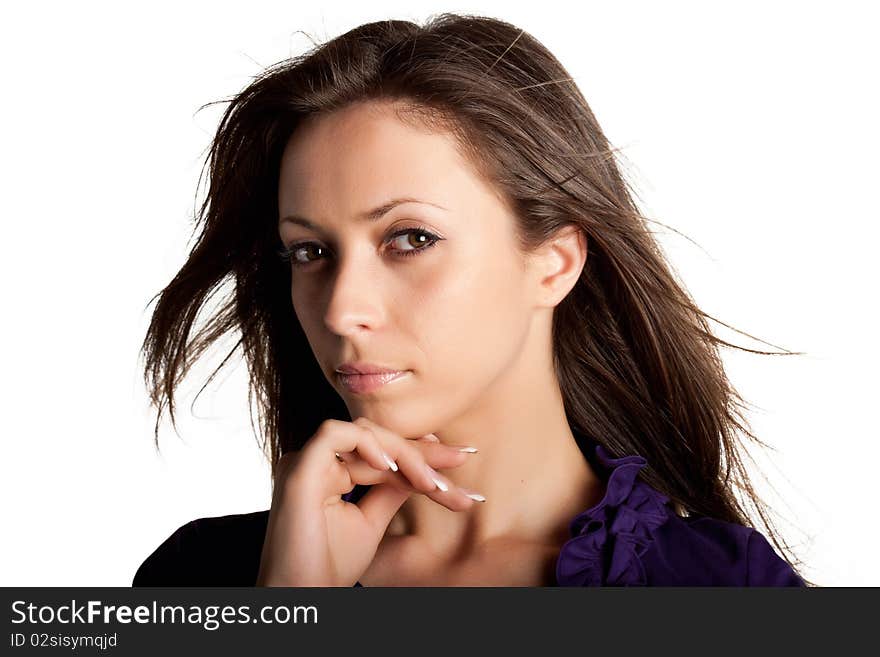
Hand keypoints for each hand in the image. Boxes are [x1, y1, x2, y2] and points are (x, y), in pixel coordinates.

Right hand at [255, 416, 481, 585]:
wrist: (302, 595)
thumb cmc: (328, 565)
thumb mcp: (373, 520)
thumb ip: (392, 489)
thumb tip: (424, 467)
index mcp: (330, 471)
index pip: (382, 452)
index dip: (421, 455)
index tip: (459, 462)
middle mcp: (317, 462)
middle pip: (377, 440)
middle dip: (423, 453)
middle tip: (460, 461)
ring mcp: (306, 462)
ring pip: (363, 432)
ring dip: (404, 453)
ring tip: (432, 482)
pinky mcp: (299, 469)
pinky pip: (333, 434)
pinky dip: (367, 443)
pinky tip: (393, 466)